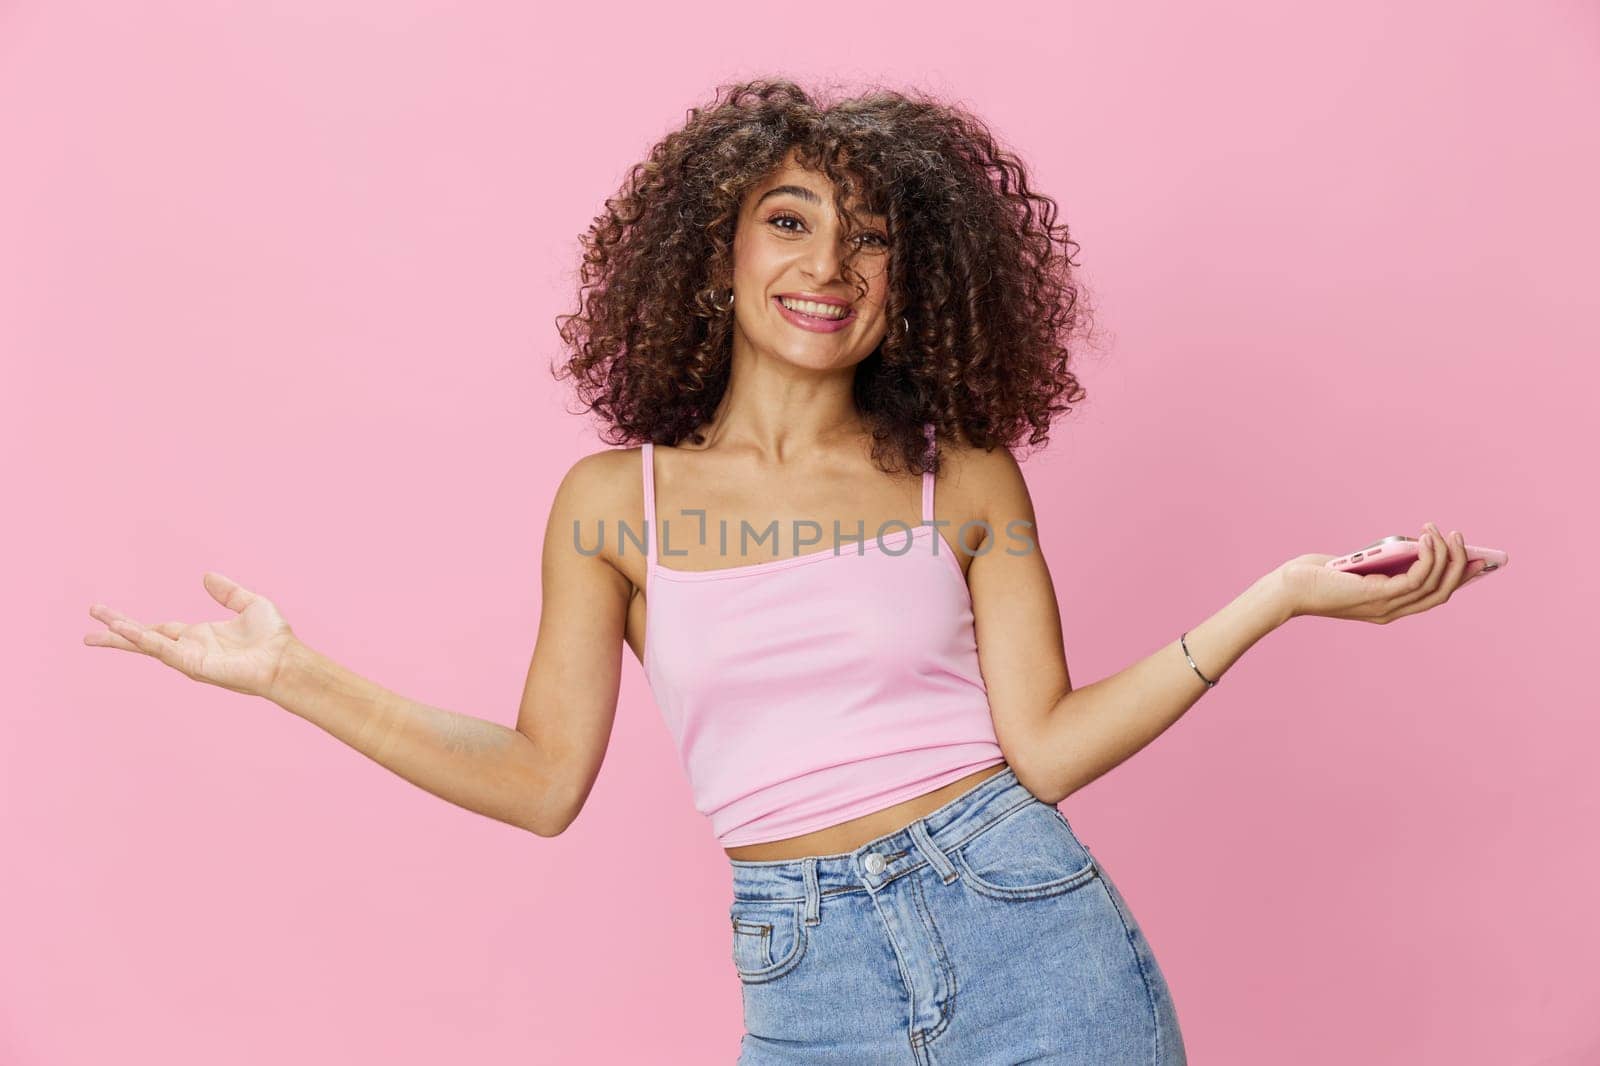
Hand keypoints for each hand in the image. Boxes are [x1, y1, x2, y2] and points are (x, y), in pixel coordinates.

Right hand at [84, 571, 298, 697]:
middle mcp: (190, 648)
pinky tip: (124, 631)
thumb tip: (206, 575)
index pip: (158, 629)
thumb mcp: (249, 604)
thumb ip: (227, 591)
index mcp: (199, 635)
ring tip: (93, 632)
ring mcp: (189, 658)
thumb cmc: (274, 638)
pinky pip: (163, 650)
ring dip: (121, 637)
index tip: (111, 617)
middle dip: (116, 632)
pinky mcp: (194, 665)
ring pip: (147, 646)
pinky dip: (143, 640)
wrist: (285, 659)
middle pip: (144, 639)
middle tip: (88, 624)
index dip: (135, 624)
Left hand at [1274, 522, 1489, 623]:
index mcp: (1388, 606)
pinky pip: (1416, 578)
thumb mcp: (1358, 565)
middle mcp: (1391, 611)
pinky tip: (1428, 539)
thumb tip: (1409, 544)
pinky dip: (1429, 558)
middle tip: (1462, 536)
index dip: (1457, 580)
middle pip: (1442, 592)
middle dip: (1460, 565)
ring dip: (1447, 556)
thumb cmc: (1316, 575)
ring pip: (1434, 585)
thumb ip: (1383, 560)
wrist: (1287, 588)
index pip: (1433, 596)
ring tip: (1447, 531)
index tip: (1477, 561)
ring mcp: (1385, 606)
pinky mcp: (1376, 596)